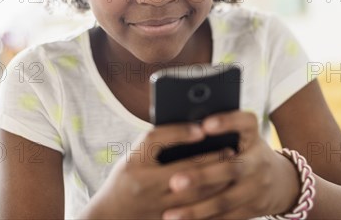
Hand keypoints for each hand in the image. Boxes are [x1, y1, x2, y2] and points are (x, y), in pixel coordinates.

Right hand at [82, 123, 235, 218]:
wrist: (108, 218)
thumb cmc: (124, 181)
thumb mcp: (132, 159)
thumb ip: (155, 147)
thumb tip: (191, 130)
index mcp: (133, 163)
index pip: (156, 140)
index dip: (179, 132)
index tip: (200, 129)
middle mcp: (143, 185)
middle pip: (185, 169)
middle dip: (211, 159)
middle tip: (230, 150)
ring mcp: (155, 207)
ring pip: (195, 194)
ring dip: (218, 180)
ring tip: (232, 169)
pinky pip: (195, 212)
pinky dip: (211, 201)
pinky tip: (224, 192)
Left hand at [162, 111, 300, 219]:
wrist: (281, 181)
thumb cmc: (246, 151)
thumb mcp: (242, 136)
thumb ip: (220, 131)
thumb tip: (182, 128)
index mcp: (253, 136)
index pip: (246, 122)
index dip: (227, 121)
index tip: (205, 124)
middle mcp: (259, 160)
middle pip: (232, 168)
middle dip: (202, 176)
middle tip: (173, 182)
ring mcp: (258, 187)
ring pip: (225, 200)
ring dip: (197, 209)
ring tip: (169, 214)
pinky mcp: (254, 209)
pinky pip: (227, 218)